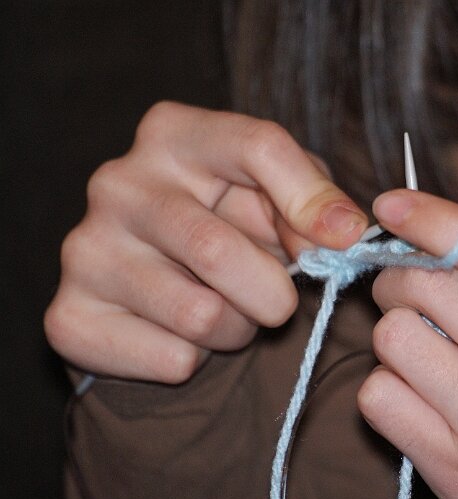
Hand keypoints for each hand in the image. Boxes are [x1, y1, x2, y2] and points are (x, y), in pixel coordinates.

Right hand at [44, 102, 366, 382]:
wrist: (160, 280)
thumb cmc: (230, 225)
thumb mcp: (278, 195)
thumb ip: (315, 201)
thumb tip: (343, 234)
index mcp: (174, 134)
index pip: (258, 147)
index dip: (311, 202)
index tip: (342, 241)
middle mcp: (118, 183)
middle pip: (218, 250)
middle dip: (272, 294)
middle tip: (274, 299)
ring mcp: (85, 248)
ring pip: (200, 315)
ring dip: (236, 329)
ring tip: (225, 308)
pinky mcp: (69, 314)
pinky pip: (172, 359)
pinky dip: (198, 359)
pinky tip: (181, 330)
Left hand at [359, 190, 457, 498]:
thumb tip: (443, 240)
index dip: (436, 220)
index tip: (394, 204)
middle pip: (423, 288)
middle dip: (406, 277)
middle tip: (421, 290)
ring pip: (391, 340)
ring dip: (400, 333)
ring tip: (433, 349)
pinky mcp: (455, 472)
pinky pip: (378, 399)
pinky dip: (389, 385)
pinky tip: (423, 392)